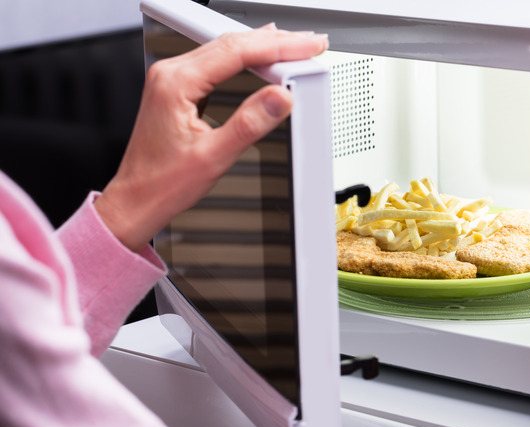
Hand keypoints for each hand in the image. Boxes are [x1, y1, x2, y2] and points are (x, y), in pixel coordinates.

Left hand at [95, 24, 328, 251]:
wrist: (136, 200)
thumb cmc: (162, 183)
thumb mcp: (214, 157)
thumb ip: (249, 124)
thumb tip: (279, 98)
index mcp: (176, 83)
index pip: (237, 51)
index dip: (278, 46)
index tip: (306, 47)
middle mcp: (171, 74)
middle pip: (231, 42)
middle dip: (276, 41)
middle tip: (309, 43)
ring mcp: (172, 78)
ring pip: (224, 48)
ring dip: (262, 46)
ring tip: (294, 46)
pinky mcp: (177, 87)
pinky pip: (216, 61)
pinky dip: (245, 57)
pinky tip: (261, 58)